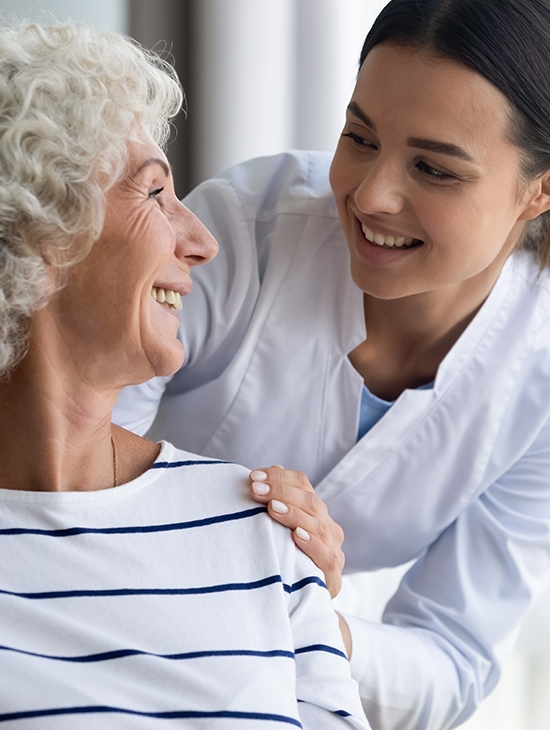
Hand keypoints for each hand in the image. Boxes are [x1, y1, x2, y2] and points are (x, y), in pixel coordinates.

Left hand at [249, 466, 344, 597]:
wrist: (305, 601)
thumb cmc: (288, 557)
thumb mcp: (280, 528)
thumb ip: (276, 500)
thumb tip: (267, 473)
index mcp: (315, 511)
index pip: (303, 484)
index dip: (280, 478)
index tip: (253, 476)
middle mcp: (327, 526)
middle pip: (310, 501)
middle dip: (281, 492)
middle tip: (256, 489)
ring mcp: (333, 549)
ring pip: (317, 525)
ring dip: (294, 514)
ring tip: (272, 508)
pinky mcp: (333, 575)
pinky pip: (326, 556)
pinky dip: (312, 544)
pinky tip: (296, 535)